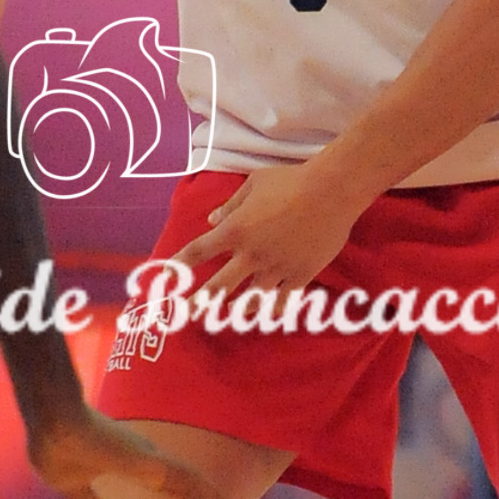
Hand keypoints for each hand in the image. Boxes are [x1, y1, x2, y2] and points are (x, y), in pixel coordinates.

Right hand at [25, 399, 254, 498]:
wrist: (48, 421)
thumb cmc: (56, 446)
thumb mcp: (69, 484)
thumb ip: (83, 498)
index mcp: (139, 470)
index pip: (178, 493)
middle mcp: (152, 463)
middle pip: (195, 491)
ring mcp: (153, 462)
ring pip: (197, 488)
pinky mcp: (149, 463)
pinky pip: (186, 484)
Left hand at [175, 159, 363, 301]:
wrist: (331, 191)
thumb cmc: (290, 181)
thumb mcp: (254, 185)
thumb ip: (230, 205)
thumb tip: (211, 220)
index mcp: (235, 230)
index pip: (198, 251)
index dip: (179, 265)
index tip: (166, 276)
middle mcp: (251, 254)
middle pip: (218, 286)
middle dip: (201, 302)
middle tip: (189, 313)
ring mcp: (276, 268)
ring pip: (251, 299)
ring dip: (239, 309)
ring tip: (231, 318)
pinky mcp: (300, 275)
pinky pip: (283, 300)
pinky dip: (274, 308)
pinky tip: (269, 315)